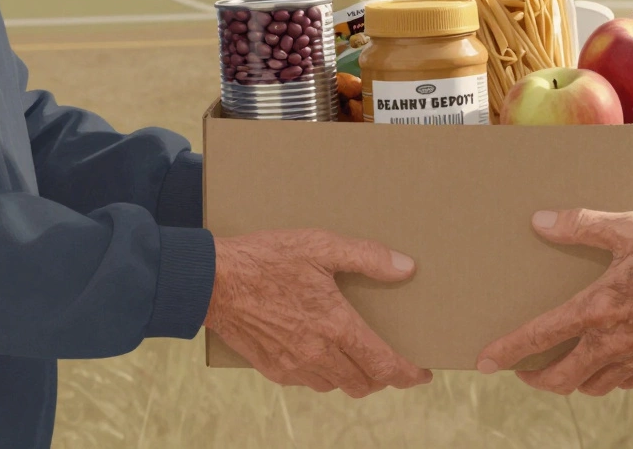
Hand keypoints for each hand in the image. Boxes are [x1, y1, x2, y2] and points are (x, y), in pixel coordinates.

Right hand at [204, 229, 431, 397]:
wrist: (210, 281)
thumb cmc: (267, 258)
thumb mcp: (320, 246)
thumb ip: (367, 257)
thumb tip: (407, 268)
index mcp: (334, 326)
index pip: (382, 365)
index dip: (407, 374)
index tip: (421, 373)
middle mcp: (316, 353)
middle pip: (363, 384)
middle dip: (383, 378)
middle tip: (392, 362)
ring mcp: (292, 366)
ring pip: (335, 386)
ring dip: (353, 377)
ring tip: (360, 357)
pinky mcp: (272, 369)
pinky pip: (308, 383)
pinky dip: (324, 375)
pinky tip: (324, 354)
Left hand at [475, 209, 632, 395]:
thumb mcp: (631, 228)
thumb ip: (583, 226)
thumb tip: (541, 221)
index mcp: (597, 310)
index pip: (538, 338)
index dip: (506, 352)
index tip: (483, 362)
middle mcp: (612, 344)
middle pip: (560, 380)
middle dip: (534, 380)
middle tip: (523, 371)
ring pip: (591, 386)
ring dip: (570, 380)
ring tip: (562, 365)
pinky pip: (622, 383)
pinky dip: (605, 378)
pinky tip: (606, 363)